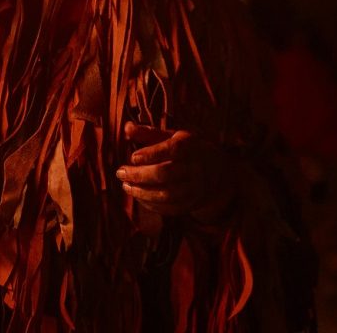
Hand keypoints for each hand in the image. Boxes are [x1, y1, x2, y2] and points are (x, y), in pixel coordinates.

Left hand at [116, 122, 233, 219]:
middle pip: (166, 174)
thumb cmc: (186, 149)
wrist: (216, 170)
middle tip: (120, 173)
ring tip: (126, 186)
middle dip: (140, 175)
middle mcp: (195, 168)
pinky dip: (151, 204)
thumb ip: (149, 133)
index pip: (172, 150)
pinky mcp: (192, 204)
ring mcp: (195, 188)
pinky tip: (138, 196)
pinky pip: (170, 208)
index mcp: (190, 146)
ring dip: (142, 192)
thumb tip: (127, 128)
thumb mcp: (172, 136)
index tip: (133, 157)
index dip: (151, 154)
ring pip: (167, 195)